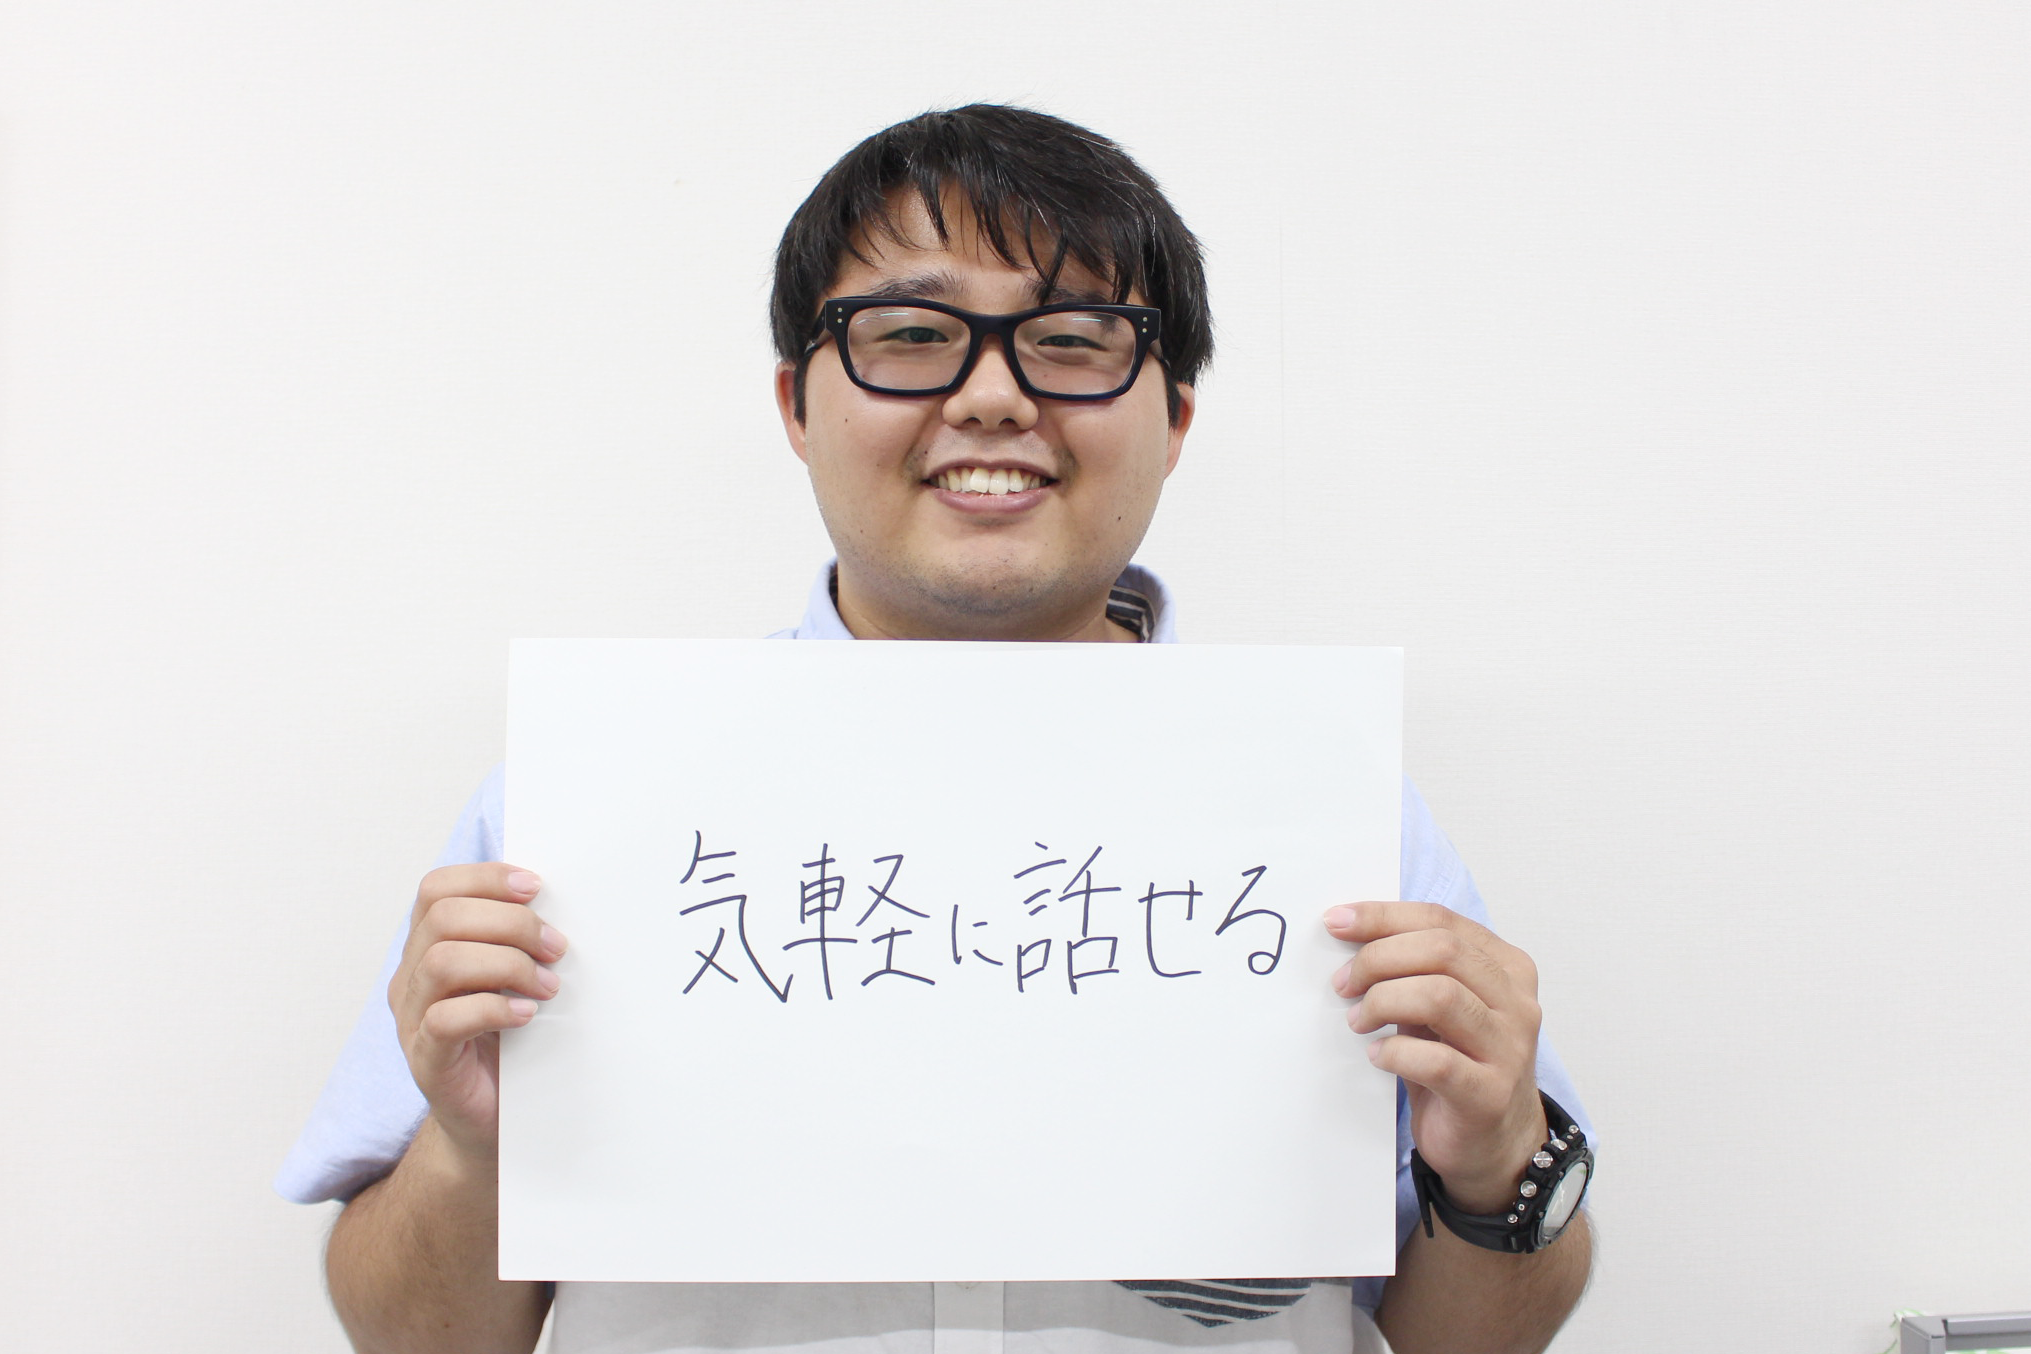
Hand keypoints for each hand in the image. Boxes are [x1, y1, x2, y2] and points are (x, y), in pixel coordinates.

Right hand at [389, 864, 567, 1163]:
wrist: (490, 1119)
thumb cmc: (508, 1041)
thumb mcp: (513, 979)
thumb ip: (519, 940)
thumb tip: (563, 898)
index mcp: (426, 947)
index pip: (436, 889)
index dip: (485, 877)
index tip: (537, 887)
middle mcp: (410, 978)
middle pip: (443, 918)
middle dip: (511, 923)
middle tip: (557, 948)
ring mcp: (412, 1020)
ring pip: (442, 962)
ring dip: (507, 964)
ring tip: (548, 985)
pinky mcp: (426, 1060)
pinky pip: (445, 1020)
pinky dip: (494, 1008)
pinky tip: (528, 1014)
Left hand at [1326, 901, 1545, 1212]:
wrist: (1495, 1144)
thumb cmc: (1458, 1063)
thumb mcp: (1440, 1005)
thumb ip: (1413, 967)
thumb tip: (1349, 930)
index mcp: (1506, 967)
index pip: (1441, 919)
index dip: (1383, 916)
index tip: (1336, 921)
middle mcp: (1516, 1003)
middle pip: (1442, 950)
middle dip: (1378, 958)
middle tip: (1343, 983)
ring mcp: (1509, 1049)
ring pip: (1440, 996)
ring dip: (1383, 1002)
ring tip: (1358, 1021)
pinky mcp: (1489, 1095)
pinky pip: (1435, 1060)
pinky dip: (1394, 1052)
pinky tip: (1377, 1056)